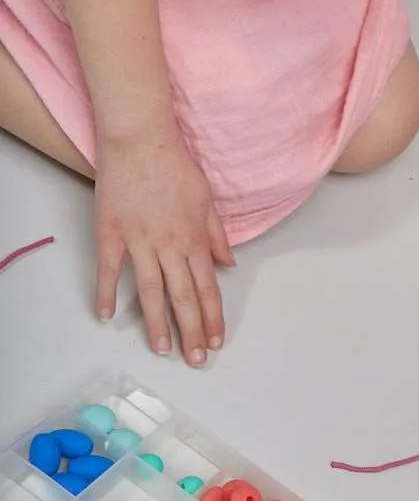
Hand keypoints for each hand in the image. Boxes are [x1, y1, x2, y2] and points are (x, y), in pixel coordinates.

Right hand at [93, 125, 233, 364]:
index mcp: (195, 240)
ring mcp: (139, 241)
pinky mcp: (111, 233)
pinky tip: (107, 316)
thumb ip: (217, 236)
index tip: (216, 340)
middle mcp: (170, 246)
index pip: (207, 288)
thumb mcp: (207, 200)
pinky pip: (110, 269)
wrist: (141, 140)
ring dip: (157, 323)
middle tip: (196, 360)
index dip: (212, 317)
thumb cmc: (175, 167)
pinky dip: (107, 293)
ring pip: (151, 291)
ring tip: (160, 350)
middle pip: (183, 297)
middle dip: (191, 332)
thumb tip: (229, 264)